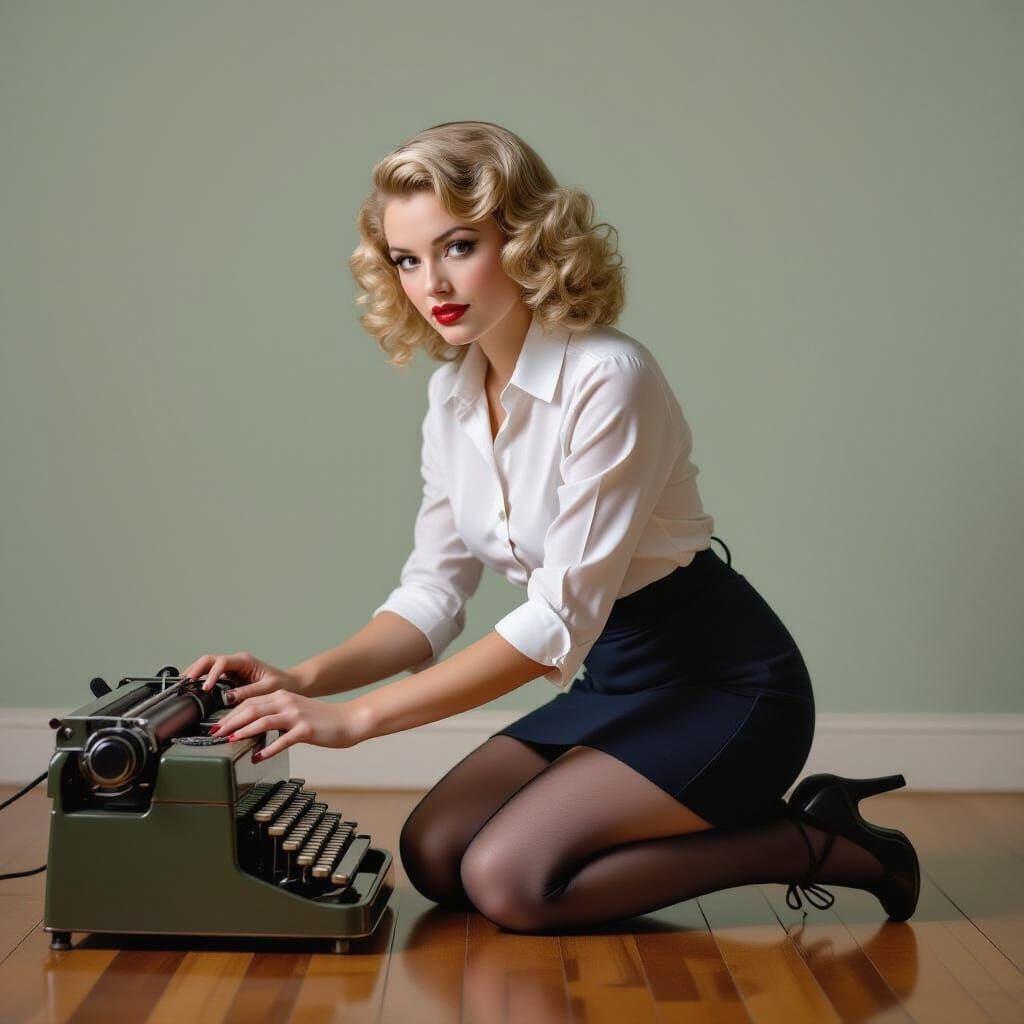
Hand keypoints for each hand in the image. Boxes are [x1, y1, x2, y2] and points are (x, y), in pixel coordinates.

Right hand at [180, 650, 303, 705]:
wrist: (289, 684)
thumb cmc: (281, 684)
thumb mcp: (267, 689)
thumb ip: (248, 692)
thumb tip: (227, 697)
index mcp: (244, 661)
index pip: (222, 663)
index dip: (211, 674)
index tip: (206, 687)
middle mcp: (236, 662)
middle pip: (209, 660)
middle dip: (196, 669)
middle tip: (186, 683)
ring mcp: (231, 668)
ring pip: (207, 665)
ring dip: (195, 672)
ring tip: (184, 685)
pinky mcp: (229, 676)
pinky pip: (211, 674)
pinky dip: (200, 678)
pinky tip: (192, 687)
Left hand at [209, 690, 365, 759]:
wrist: (349, 720)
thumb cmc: (323, 720)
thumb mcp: (296, 712)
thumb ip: (275, 716)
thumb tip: (252, 729)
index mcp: (282, 697)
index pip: (249, 702)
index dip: (230, 714)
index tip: (216, 725)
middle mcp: (287, 702)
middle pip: (251, 709)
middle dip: (230, 722)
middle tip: (214, 734)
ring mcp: (296, 715)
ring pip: (262, 720)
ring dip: (243, 731)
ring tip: (230, 741)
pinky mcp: (305, 730)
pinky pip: (282, 740)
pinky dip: (267, 749)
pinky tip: (257, 757)